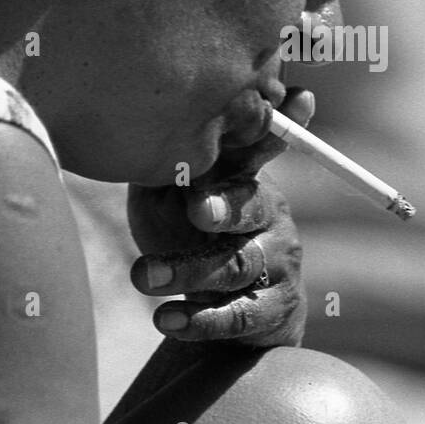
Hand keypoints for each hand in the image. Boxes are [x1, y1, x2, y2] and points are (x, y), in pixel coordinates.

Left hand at [126, 89, 314, 347]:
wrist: (214, 313)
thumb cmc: (186, 238)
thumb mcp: (167, 198)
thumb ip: (162, 168)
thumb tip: (137, 128)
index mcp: (243, 177)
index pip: (261, 148)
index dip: (272, 129)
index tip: (288, 103)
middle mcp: (270, 215)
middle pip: (252, 205)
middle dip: (226, 205)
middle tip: (196, 208)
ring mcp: (278, 263)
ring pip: (238, 265)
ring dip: (187, 271)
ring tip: (142, 276)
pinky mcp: (274, 310)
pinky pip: (239, 316)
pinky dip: (199, 320)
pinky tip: (164, 319)